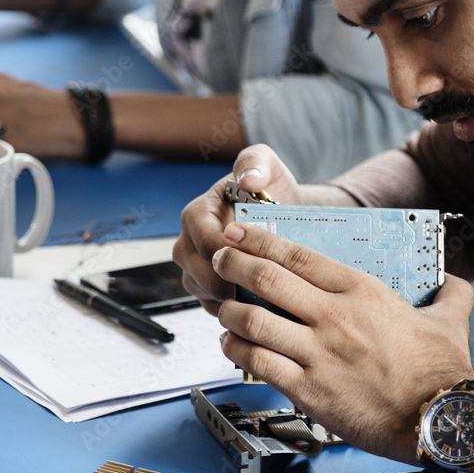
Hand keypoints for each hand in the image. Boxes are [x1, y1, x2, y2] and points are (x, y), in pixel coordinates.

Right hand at [173, 145, 308, 314]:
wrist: (284, 215)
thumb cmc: (272, 190)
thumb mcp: (267, 166)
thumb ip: (256, 163)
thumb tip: (249, 178)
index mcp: (197, 213)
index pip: (201, 237)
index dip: (225, 250)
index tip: (253, 257)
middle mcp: (189, 242)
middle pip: (196, 270)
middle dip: (227, 279)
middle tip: (259, 285)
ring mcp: (195, 267)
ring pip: (202, 292)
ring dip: (229, 298)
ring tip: (260, 297)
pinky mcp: (207, 288)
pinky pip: (212, 305)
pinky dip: (232, 310)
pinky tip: (257, 306)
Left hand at [210, 220, 473, 463]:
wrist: (441, 420)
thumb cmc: (443, 372)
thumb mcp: (451, 318)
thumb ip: (450, 292)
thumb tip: (451, 280)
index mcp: (363, 292)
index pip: (299, 255)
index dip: (261, 239)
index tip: (241, 230)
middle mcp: (335, 318)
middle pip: (268, 279)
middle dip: (234, 263)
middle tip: (220, 257)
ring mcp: (319, 355)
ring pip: (254, 321)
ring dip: (230, 311)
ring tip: (223, 308)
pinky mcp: (309, 391)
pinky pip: (258, 363)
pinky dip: (237, 352)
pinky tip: (232, 347)